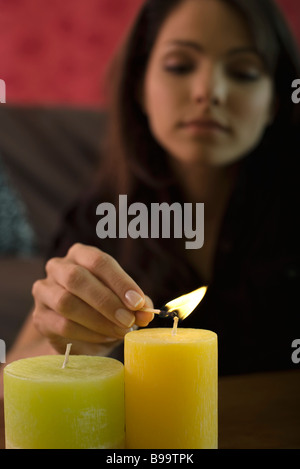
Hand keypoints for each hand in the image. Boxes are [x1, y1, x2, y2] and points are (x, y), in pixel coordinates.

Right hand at [32, 243, 153, 354]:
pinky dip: (87, 334)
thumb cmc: (105, 308)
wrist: (80, 333)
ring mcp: (44, 291)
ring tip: (120, 331)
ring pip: (67, 303)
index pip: (99, 261)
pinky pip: (61, 325)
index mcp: (81, 254)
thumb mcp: (123, 301)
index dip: (120, 282)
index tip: (138, 303)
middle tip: (129, 320)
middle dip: (107, 302)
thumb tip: (146, 313)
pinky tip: (104, 338)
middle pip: (77, 279)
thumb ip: (136, 304)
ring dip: (98, 320)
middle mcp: (58, 267)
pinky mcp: (39, 317)